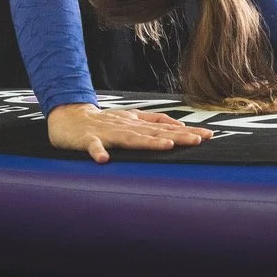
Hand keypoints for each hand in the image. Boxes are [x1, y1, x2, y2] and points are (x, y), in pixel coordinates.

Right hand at [47, 102, 213, 162]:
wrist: (68, 117)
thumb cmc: (103, 121)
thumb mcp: (131, 118)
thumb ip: (153, 121)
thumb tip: (178, 126)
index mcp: (136, 123)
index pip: (166, 127)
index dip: (186, 130)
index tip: (208, 135)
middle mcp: (126, 126)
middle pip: (155, 132)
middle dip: (178, 136)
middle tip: (199, 140)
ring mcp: (107, 132)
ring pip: (130, 138)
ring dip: (148, 142)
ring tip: (167, 146)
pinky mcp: (88, 139)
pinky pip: (93, 147)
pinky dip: (97, 153)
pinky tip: (103, 160)